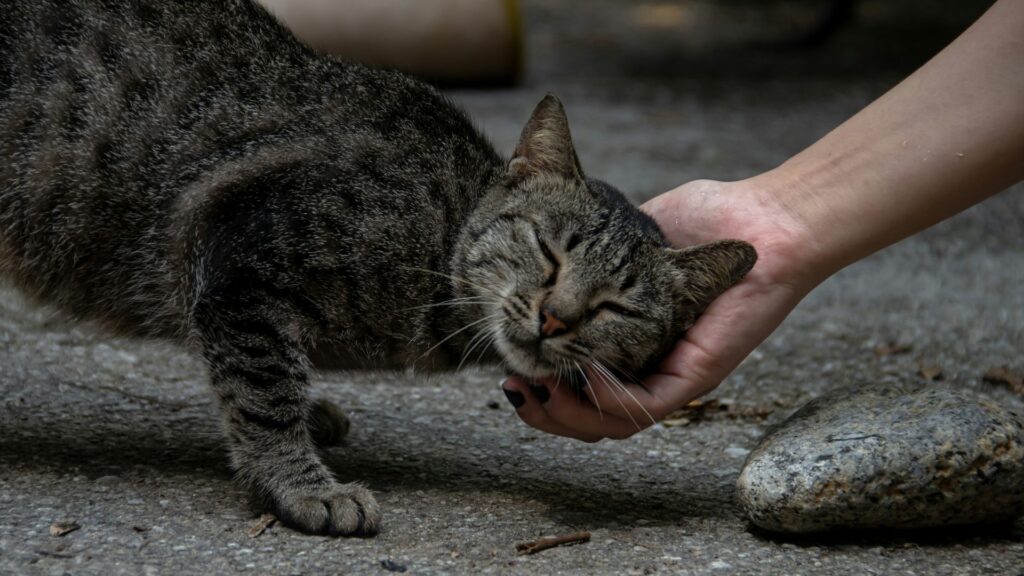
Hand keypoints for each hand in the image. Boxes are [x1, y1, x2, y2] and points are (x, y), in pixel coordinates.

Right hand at [502, 177, 821, 440]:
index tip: (508, 365)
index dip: (538, 386)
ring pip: (610, 425)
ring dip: (566, 414)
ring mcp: (672, 376)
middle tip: (512, 384)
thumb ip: (590, 253)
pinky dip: (609, 400)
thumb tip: (542, 257)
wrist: (764, 220)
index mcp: (628, 344)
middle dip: (541, 410)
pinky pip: (644, 408)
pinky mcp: (696, 377)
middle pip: (586, 417)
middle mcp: (647, 368)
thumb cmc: (707, 219)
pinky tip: (585, 374)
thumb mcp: (628, 238)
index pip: (575, 385)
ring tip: (537, 386)